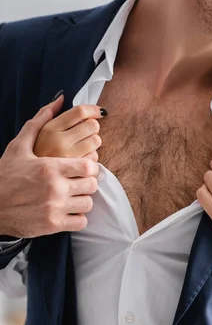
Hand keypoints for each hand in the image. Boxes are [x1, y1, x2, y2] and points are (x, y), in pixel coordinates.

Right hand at [0, 97, 100, 237]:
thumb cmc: (5, 174)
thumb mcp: (19, 146)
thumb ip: (40, 122)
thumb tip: (58, 100)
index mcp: (50, 167)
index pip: (89, 166)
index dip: (90, 167)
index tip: (83, 168)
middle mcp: (55, 187)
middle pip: (91, 184)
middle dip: (87, 183)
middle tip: (78, 183)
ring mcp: (55, 207)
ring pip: (88, 203)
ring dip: (82, 200)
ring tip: (72, 197)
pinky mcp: (54, 224)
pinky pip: (81, 221)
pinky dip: (77, 217)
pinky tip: (68, 211)